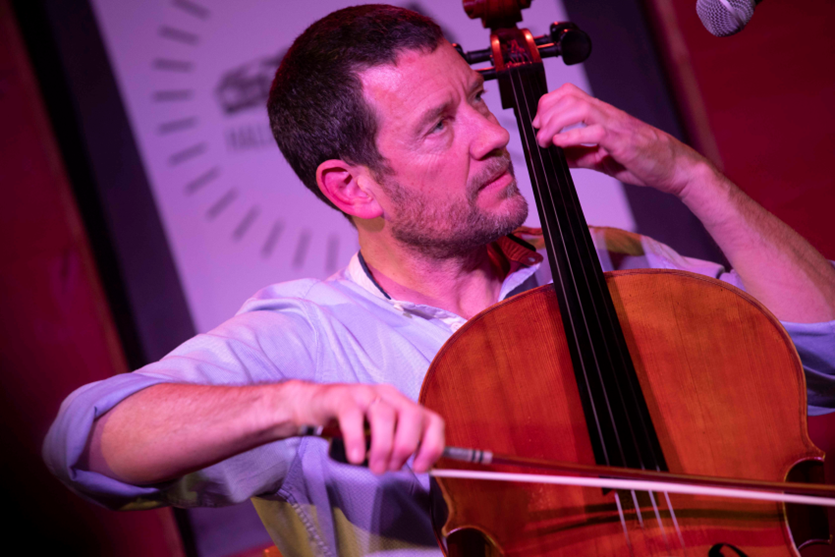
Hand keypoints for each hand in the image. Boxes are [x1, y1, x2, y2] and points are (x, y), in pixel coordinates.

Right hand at [294, 382, 444, 474]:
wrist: (315, 404)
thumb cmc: (352, 422)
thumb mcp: (380, 433)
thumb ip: (397, 445)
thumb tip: (417, 468)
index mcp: (403, 404)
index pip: (432, 420)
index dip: (432, 445)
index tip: (421, 467)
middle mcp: (388, 395)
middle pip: (411, 415)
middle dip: (405, 447)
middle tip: (392, 468)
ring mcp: (365, 394)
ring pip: (384, 416)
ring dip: (383, 448)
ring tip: (375, 466)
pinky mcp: (342, 398)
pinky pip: (353, 417)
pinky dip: (357, 440)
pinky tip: (355, 457)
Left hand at [531, 83, 712, 197]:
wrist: (675, 168)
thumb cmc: (645, 160)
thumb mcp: (602, 158)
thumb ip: (580, 154)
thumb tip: (556, 155)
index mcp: (602, 115)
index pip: (569, 94)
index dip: (547, 104)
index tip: (537, 125)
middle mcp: (607, 114)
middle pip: (569, 96)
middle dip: (546, 112)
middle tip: (539, 134)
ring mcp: (615, 125)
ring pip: (578, 108)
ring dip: (555, 123)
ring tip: (546, 141)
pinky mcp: (623, 141)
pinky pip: (595, 131)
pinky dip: (573, 137)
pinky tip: (561, 145)